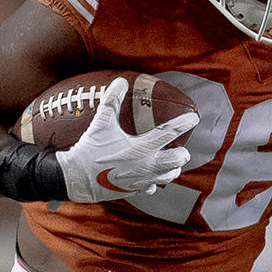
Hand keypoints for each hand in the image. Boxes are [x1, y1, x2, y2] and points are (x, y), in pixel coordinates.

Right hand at [55, 78, 195, 202]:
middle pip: (177, 160)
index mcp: (141, 147)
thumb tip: (120, 81)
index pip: (169, 133)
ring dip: (172, 169)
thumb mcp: (101, 123)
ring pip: (168, 176)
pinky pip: (152, 187)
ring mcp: (142, 180)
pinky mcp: (134, 191)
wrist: (77, 178)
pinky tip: (150, 177)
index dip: (183, 124)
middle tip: (180, 149)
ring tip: (170, 162)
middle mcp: (146, 165)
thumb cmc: (89, 149)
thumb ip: (112, 101)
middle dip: (181, 154)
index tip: (194, 118)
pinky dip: (153, 181)